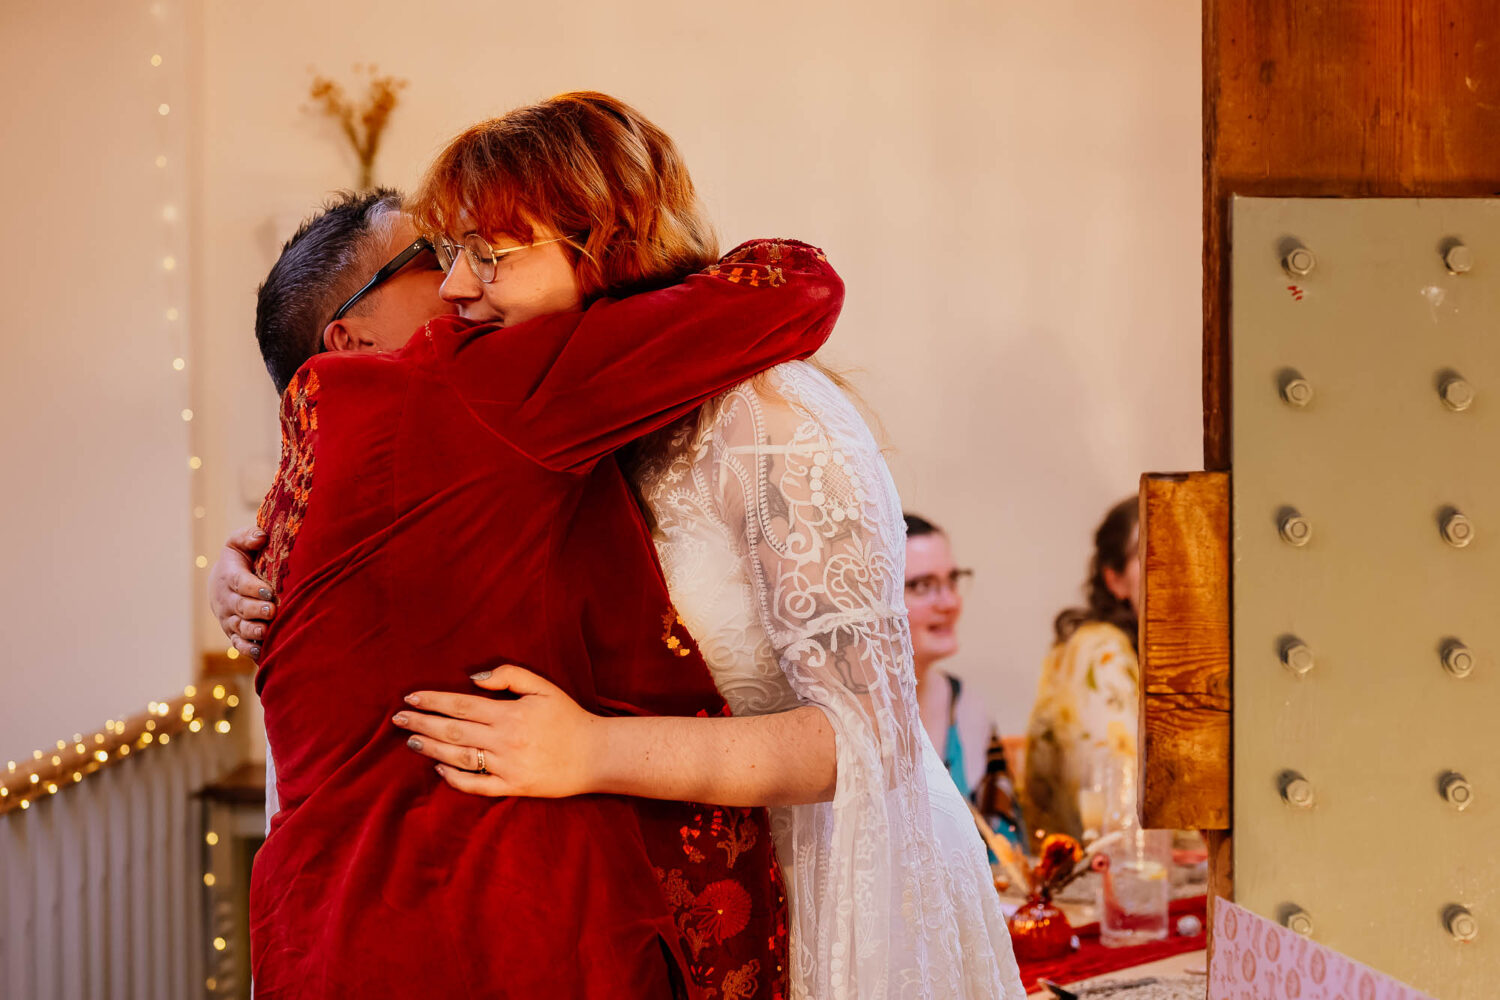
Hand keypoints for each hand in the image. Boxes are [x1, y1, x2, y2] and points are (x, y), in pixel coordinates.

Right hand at [208, 526, 275, 659]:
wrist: (223, 582)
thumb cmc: (240, 559)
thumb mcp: (239, 543)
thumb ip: (248, 536)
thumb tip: (261, 536)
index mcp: (229, 577)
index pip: (240, 583)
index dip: (253, 588)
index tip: (269, 592)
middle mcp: (227, 600)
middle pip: (241, 607)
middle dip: (256, 610)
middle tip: (272, 610)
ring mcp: (230, 619)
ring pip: (240, 627)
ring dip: (252, 631)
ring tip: (265, 631)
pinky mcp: (234, 633)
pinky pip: (238, 644)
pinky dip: (247, 649)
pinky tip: (260, 652)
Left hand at [393, 666, 601, 798]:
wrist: (596, 755)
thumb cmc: (568, 717)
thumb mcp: (543, 687)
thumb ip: (509, 675)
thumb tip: (473, 678)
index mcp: (509, 713)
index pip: (460, 705)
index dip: (432, 701)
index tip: (410, 698)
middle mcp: (504, 739)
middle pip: (452, 730)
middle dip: (422, 723)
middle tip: (398, 719)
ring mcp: (507, 765)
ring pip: (458, 757)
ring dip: (431, 748)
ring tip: (411, 740)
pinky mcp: (513, 786)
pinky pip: (476, 785)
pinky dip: (454, 778)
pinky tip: (439, 769)